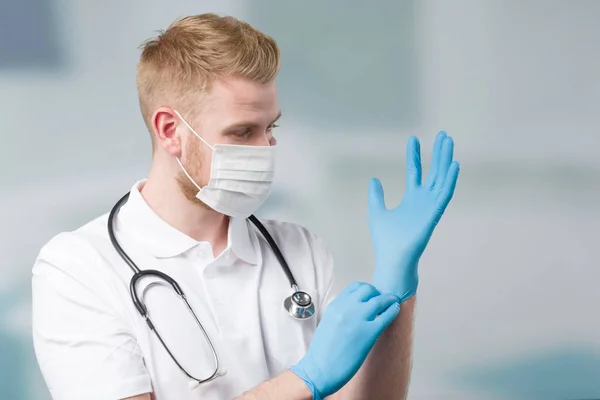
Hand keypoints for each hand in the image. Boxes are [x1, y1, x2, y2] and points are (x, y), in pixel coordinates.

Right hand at [289, 282, 399, 398]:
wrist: (319, 370)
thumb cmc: (322, 353)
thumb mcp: (328, 324)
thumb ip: (340, 314)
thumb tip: (353, 312)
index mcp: (335, 306)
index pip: (354, 287)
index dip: (366, 290)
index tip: (371, 295)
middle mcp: (346, 309)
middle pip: (368, 289)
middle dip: (377, 293)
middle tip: (382, 300)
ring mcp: (358, 320)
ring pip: (379, 300)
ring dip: (389, 299)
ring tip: (393, 301)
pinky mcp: (368, 333)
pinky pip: (386, 316)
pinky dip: (393, 310)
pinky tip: (395, 310)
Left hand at [369, 131, 459, 300]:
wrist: (392, 258)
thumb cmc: (386, 240)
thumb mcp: (377, 212)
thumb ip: (376, 196)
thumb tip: (374, 179)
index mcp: (411, 199)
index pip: (414, 171)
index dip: (414, 155)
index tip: (413, 139)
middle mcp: (423, 200)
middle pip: (433, 171)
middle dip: (438, 153)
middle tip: (443, 135)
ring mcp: (430, 206)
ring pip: (441, 178)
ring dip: (446, 160)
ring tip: (449, 141)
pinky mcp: (434, 213)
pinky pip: (445, 194)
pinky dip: (450, 180)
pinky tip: (454, 164)